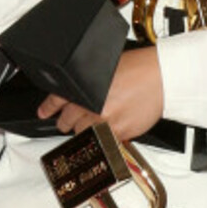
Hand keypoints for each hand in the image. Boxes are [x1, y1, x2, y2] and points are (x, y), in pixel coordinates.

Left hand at [37, 46, 162, 141]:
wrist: (163, 77)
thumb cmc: (139, 68)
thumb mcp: (105, 67)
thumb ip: (88, 82)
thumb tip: (78, 92)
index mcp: (86, 86)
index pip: (58, 99)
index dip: (49, 107)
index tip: (44, 112)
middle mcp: (93, 106)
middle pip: (67, 121)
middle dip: (67, 120)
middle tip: (68, 120)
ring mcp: (105, 121)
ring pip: (84, 134)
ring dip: (86, 130)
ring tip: (94, 122)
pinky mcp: (120, 133)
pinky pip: (104, 140)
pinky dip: (105, 136)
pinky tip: (111, 126)